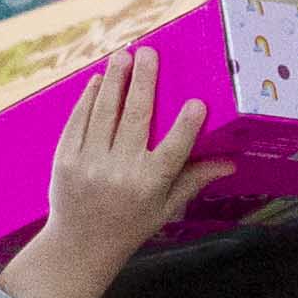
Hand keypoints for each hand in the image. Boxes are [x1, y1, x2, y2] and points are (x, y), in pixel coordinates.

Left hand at [0, 49, 220, 297]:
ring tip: (123, 55)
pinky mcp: (65, 160)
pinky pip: (79, 122)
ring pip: (105, 114)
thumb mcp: (166, 207)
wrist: (80, 245)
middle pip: (135, 119)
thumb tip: (231, 162)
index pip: (174, 151)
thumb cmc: (130, 223)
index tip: (197, 102)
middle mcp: (121, 173)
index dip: (186, 126)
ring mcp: (90, 165)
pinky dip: (88, 99)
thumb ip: (194, 179)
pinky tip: (99, 81)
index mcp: (150, 185)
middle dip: (143, 82)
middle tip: (148, 53)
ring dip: (115, 81)